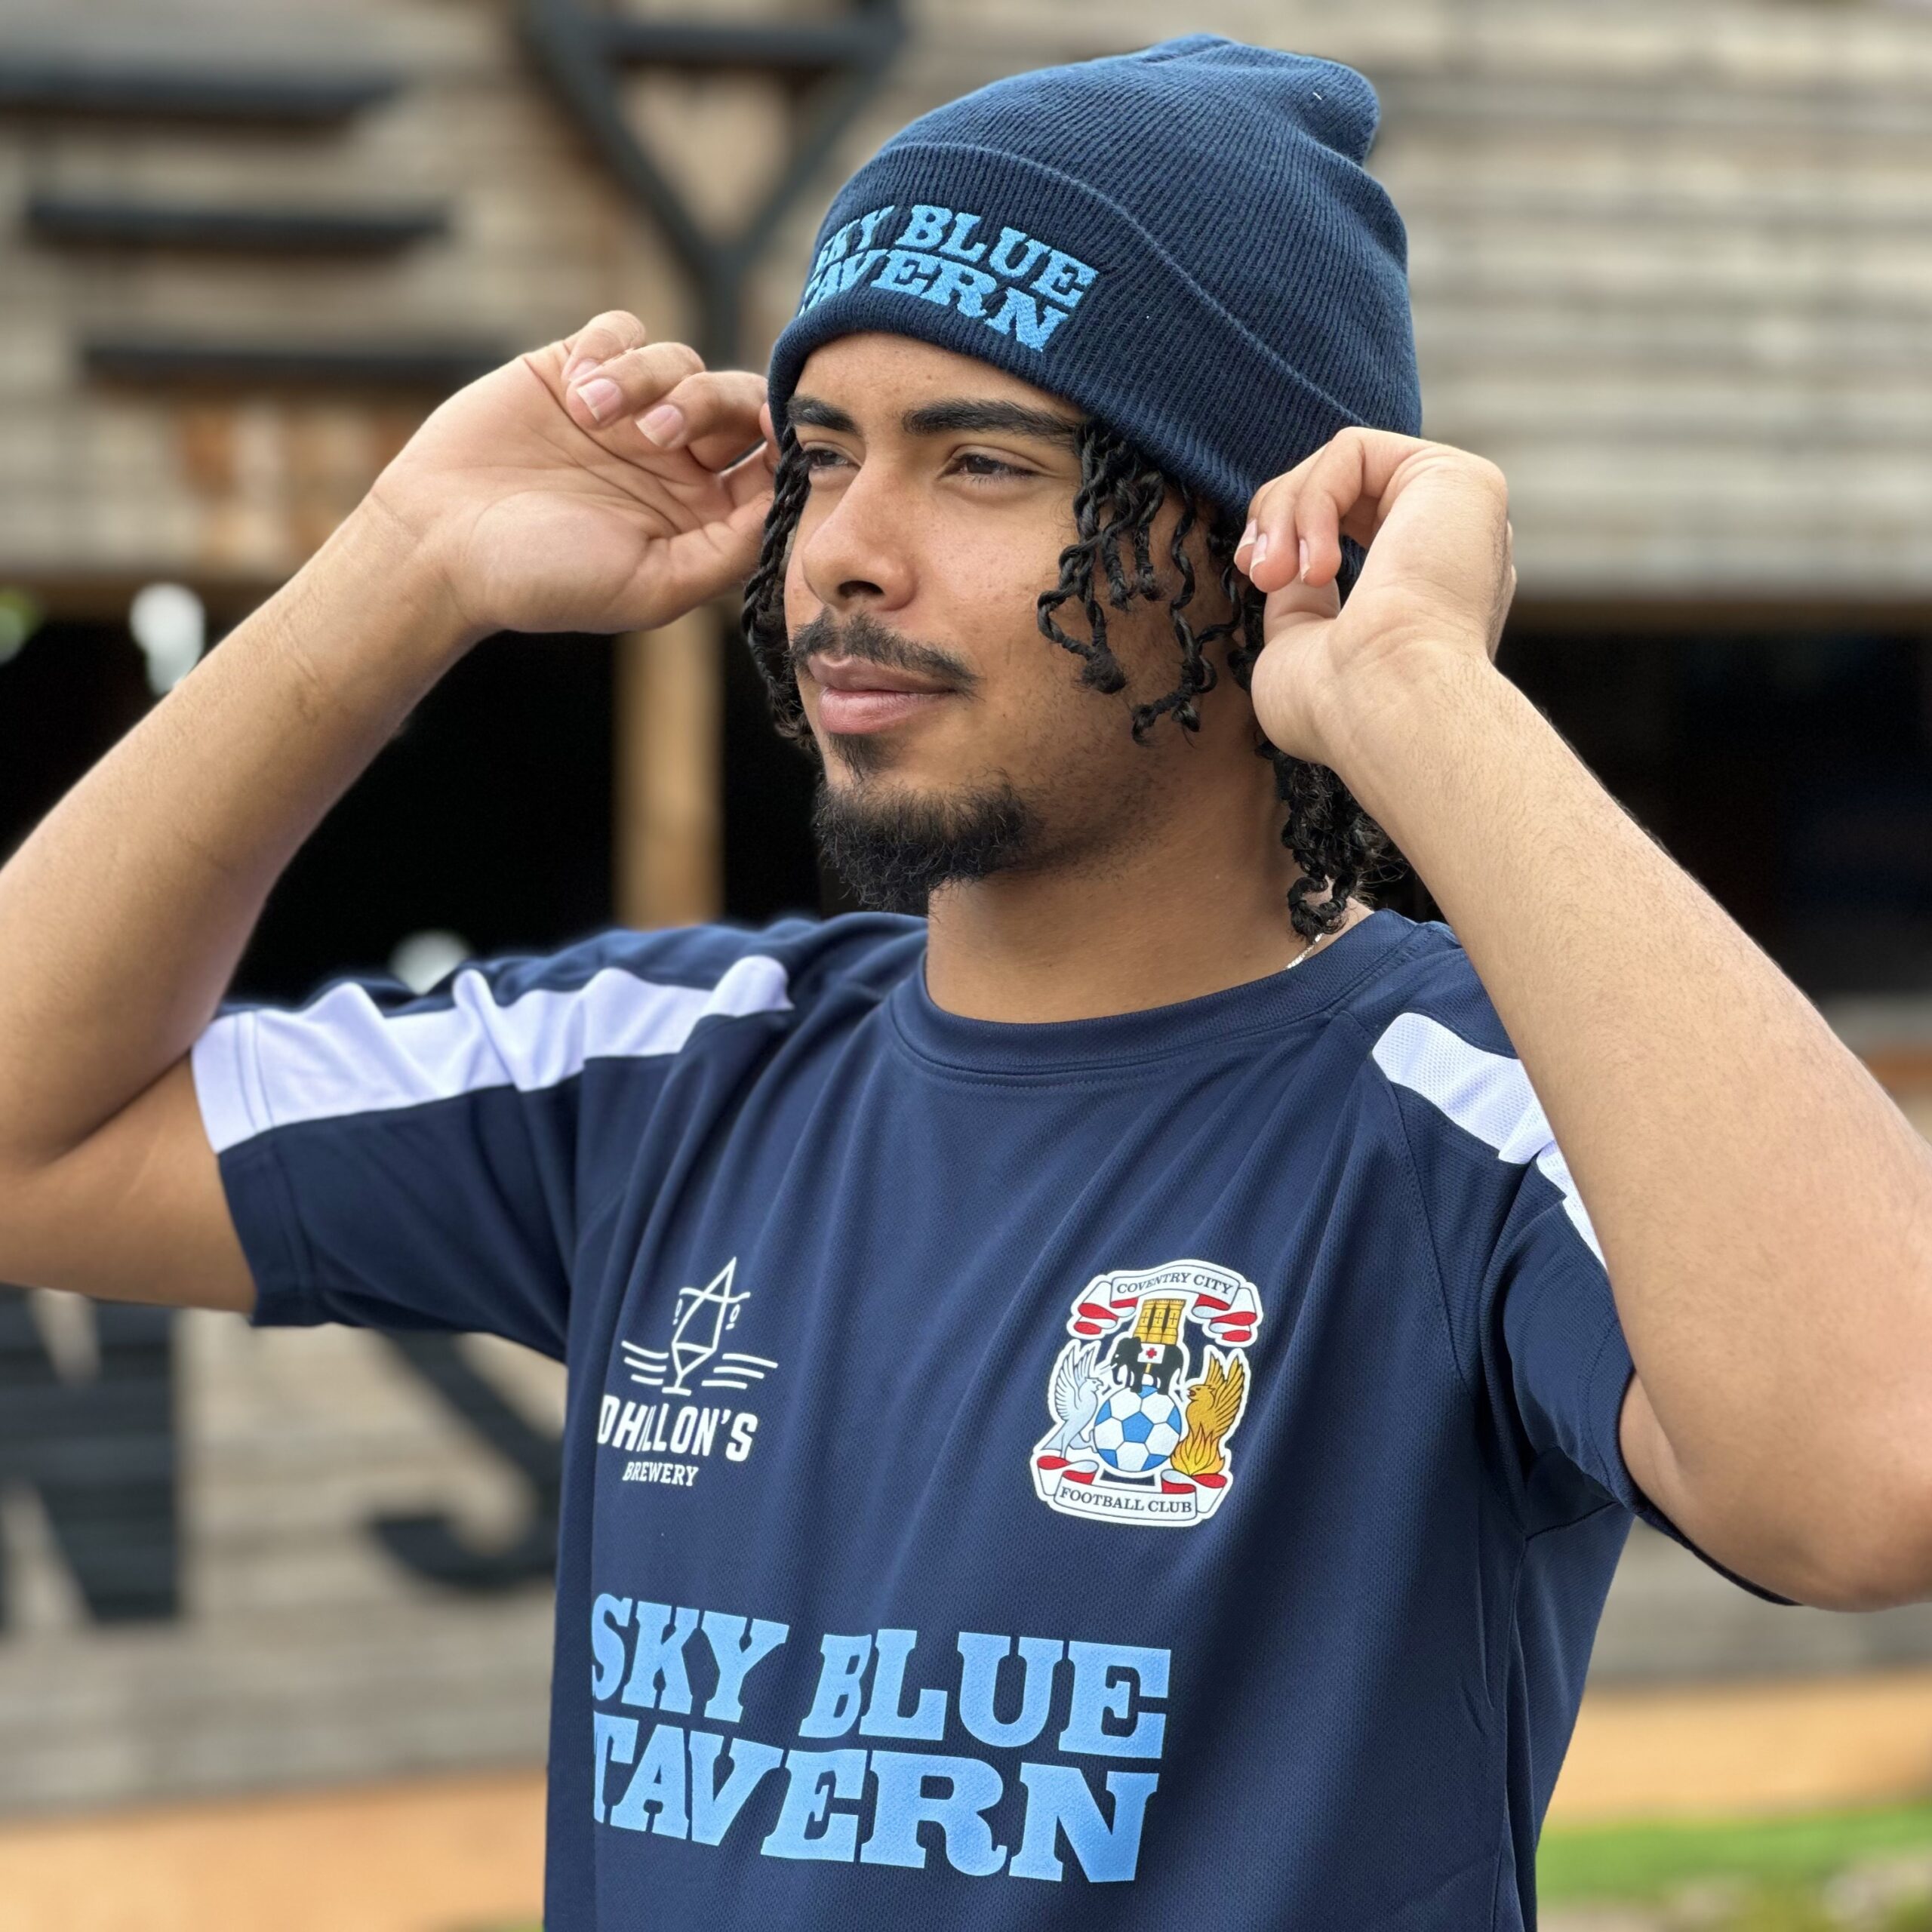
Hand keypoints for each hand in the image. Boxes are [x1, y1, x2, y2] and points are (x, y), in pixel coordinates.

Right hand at [360, 311, 774, 643]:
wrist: (439, 543)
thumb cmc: (544, 579)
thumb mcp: (654, 585)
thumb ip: (730, 549)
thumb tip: (790, 505)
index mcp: (702, 516)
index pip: (771, 463)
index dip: (783, 437)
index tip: (769, 427)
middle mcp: (673, 463)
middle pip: (734, 400)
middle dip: (709, 402)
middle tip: (657, 433)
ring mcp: (625, 414)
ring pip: (680, 359)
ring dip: (645, 379)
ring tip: (591, 415)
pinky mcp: (575, 371)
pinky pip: (624, 329)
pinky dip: (612, 348)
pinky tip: (577, 388)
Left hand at [1232, 429, 1515, 771]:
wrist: (1385, 710)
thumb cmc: (1339, 709)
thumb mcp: (1297, 649)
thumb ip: (1295, 604)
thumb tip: (1284, 566)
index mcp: (1421, 590)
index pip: (1347, 523)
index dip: (1285, 534)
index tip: (1254, 575)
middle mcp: (1447, 546)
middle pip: (1340, 485)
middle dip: (1278, 516)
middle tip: (1258, 572)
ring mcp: (1459, 511)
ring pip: (1341, 464)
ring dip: (1286, 513)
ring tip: (1274, 575)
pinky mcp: (1461, 479)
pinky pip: (1354, 451)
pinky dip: (1312, 499)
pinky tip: (1318, 566)